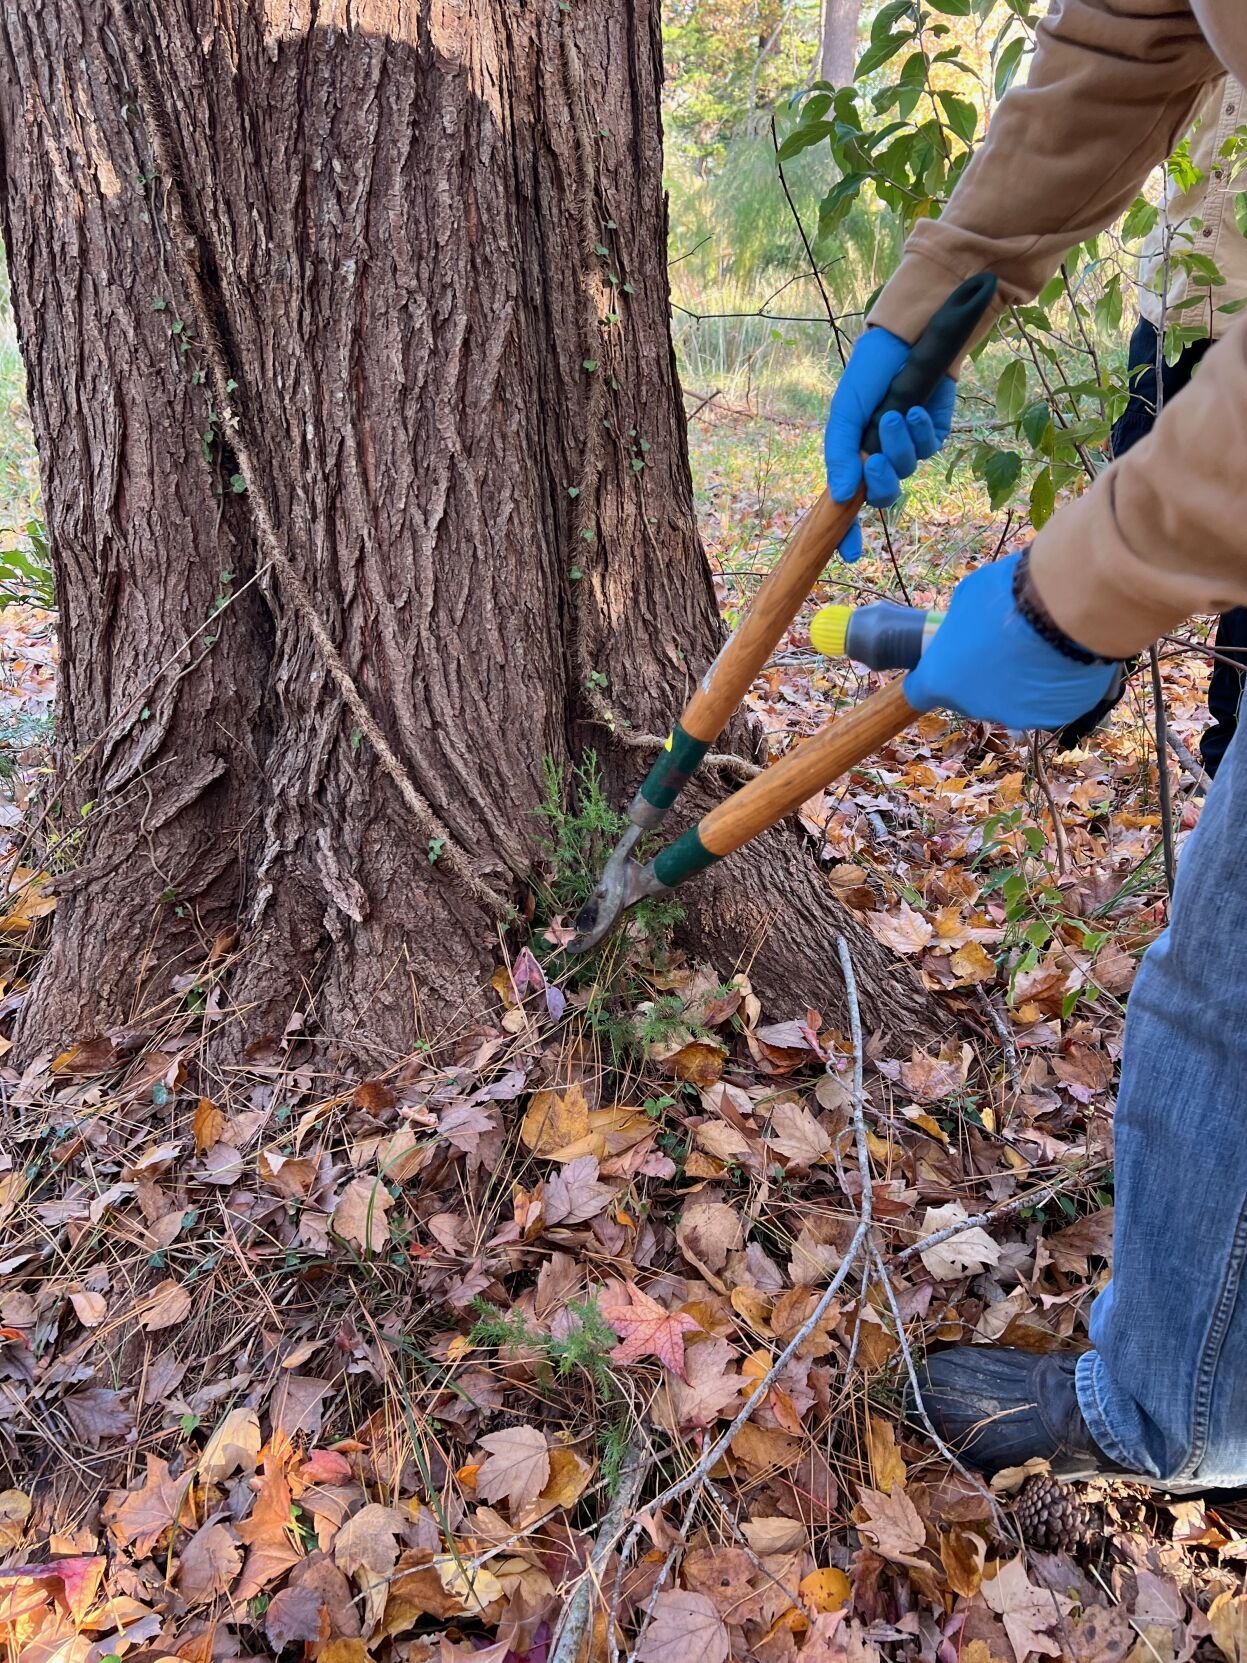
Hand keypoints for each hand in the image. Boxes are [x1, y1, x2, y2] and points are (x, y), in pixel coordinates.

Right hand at [824, 327, 956, 562]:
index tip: (848, 553)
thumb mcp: (844, 413)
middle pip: (881, 494)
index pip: (847, 504)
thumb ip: (839, 454)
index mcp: (851, 456)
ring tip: (896, 415)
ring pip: (906, 470)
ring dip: (900, 447)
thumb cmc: (869, 374)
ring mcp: (907, 447)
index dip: (846, 531)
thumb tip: (838, 497)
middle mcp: (878, 456)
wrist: (910, 337)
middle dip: (879, 482)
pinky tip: (915, 409)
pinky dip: (920, 433)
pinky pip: (928, 449)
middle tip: (874, 460)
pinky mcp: (933, 434)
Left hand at [903, 552, 1117, 729]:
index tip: (943, 660)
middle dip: (980, 676)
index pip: (919, 692)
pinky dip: (1051, 685)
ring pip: (1011, 701)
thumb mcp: (967, 600)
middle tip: (1001, 644)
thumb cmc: (1007, 596)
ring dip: (1018, 682)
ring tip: (1038, 649)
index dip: (932, 675)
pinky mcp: (1053, 716)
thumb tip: (967, 626)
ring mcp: (1016, 716)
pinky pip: (1047, 701)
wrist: (1066, 608)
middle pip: (969, 696)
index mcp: (941, 681)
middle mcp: (975, 707)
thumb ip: (961, 625)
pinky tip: (1061, 658)